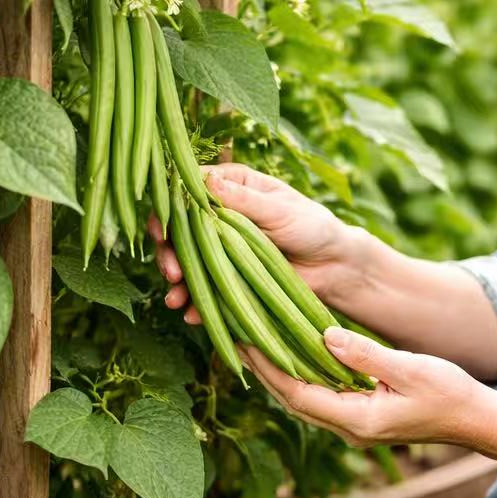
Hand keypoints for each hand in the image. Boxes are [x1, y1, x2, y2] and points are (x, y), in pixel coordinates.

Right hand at [149, 163, 358, 324]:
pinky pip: (206, 287)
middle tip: (171, 272)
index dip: (169, 210)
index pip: (186, 191)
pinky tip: (191, 314)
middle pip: (179, 230)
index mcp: (231, 186)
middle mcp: (219, 215)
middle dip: (169, 252)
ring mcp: (222, 247)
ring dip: (178, 280)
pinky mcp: (229, 276)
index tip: (162, 232)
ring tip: (175, 299)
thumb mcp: (281, 210)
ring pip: (187, 261)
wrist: (334, 266)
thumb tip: (207, 183)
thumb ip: (244, 200)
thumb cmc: (313, 226)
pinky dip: (197, 302)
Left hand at [240, 326, 485, 447]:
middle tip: (236, 335)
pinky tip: (294, 355)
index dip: (268, 368)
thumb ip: (366, 354)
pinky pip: (322, 397)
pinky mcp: (363, 417)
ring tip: (255, 342)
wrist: (476, 419)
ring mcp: (356, 426)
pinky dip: (304, 376)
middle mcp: (350, 428)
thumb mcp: (409, 368)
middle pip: (293, 400)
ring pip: (305, 400)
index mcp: (358, 420)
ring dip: (280, 373)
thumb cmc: (450, 393)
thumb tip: (324, 335)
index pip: (298, 394)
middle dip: (264, 370)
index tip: (244, 339)